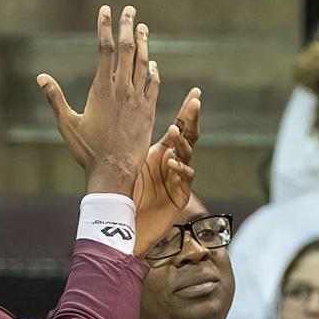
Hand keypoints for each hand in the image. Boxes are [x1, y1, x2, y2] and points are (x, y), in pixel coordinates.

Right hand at [38, 6, 162, 196]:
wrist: (115, 171)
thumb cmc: (87, 149)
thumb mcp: (66, 123)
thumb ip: (55, 98)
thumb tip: (41, 77)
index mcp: (101, 89)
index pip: (105, 50)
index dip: (105, 28)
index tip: (106, 10)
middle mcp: (122, 90)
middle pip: (127, 51)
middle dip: (128, 28)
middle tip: (130, 9)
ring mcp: (138, 101)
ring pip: (143, 65)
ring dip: (144, 44)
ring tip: (143, 27)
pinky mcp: (149, 113)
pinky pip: (153, 87)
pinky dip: (153, 72)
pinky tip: (152, 64)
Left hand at [130, 86, 200, 254]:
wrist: (125, 225)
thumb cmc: (122, 195)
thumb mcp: (127, 163)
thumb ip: (132, 144)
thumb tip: (126, 116)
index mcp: (161, 153)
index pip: (179, 127)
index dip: (188, 111)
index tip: (196, 93)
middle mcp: (173, 163)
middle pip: (189, 138)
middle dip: (192, 120)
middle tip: (195, 102)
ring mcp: (179, 179)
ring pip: (187, 156)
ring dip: (182, 143)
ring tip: (174, 133)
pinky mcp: (180, 196)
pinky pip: (185, 178)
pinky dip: (180, 169)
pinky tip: (172, 162)